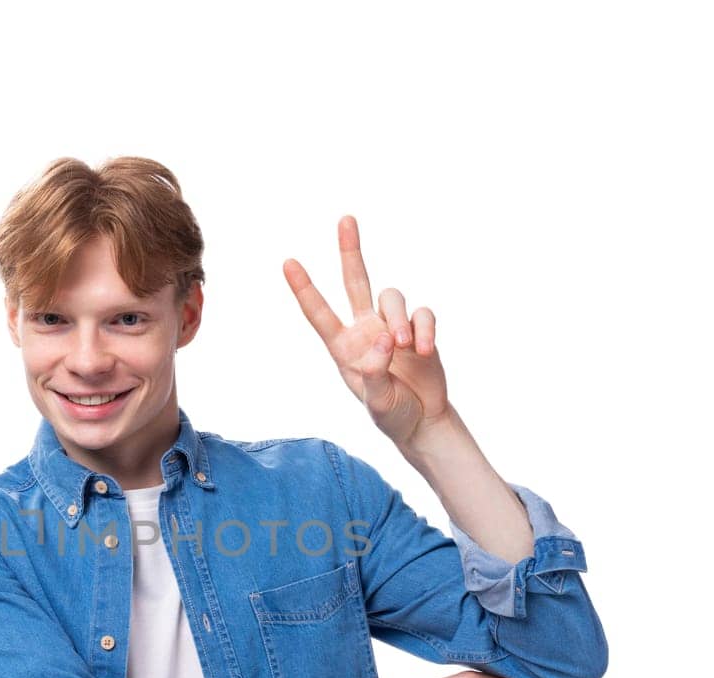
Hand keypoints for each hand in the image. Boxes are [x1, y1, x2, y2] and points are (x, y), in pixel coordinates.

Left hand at [283, 215, 449, 448]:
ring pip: (392, 297)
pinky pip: (422, 313)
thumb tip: (383, 340)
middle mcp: (365, 330)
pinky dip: (424, 328)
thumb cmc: (392, 415)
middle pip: (355, 281)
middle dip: (351, 250)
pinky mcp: (420, 329)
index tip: (288, 262)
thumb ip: (375, 373)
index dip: (304, 288)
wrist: (424, 422)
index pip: (319, 313)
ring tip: (404, 346)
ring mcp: (392, 327)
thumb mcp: (376, 402)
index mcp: (343, 347)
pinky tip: (424, 350)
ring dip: (398, 318)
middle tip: (345, 219)